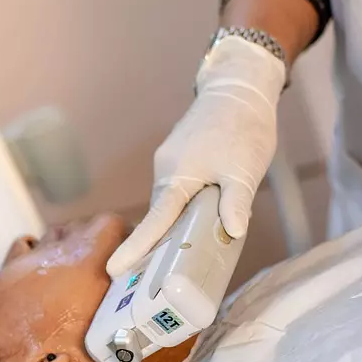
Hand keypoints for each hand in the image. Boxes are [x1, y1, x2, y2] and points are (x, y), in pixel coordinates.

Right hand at [106, 36, 286, 277]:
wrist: (239, 88)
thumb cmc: (243, 127)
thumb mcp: (245, 169)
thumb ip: (237, 202)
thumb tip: (233, 232)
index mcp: (177, 176)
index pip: (155, 220)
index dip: (136, 247)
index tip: (116, 269)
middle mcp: (165, 170)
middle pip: (159, 215)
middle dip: (159, 242)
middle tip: (164, 274)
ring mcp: (168, 162)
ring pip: (168, 202)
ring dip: (176, 221)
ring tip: (193, 243)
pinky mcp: (176, 156)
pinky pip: (174, 189)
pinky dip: (182, 205)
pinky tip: (201, 213)